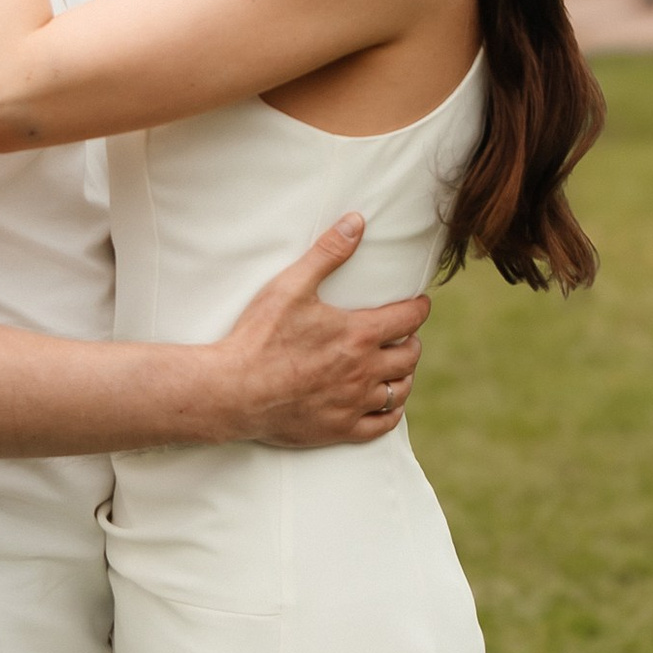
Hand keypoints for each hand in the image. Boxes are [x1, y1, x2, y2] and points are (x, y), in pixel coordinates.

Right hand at [213, 218, 431, 447]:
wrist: (234, 390)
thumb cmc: (259, 336)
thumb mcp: (291, 286)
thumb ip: (327, 253)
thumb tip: (356, 222)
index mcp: (359, 334)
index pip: (409, 318)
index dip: (419, 308)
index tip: (419, 304)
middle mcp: (365, 370)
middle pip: (410, 355)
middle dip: (411, 341)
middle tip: (404, 334)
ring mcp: (354, 402)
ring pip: (400, 390)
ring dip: (403, 375)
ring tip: (397, 366)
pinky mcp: (340, 429)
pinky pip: (383, 424)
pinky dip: (391, 412)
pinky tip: (386, 404)